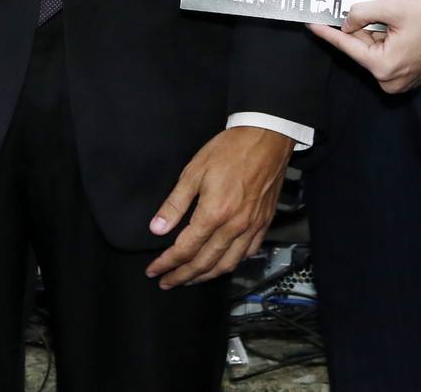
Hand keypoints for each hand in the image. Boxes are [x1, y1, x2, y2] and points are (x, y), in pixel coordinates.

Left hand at [144, 127, 293, 288]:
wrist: (266, 137)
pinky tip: (223, 263)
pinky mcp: (264, 222)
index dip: (167, 264)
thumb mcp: (194, 171)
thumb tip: (158, 228)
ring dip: (206, 276)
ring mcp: (252, 226)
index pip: (185, 249)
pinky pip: (248, 253)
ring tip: (190, 279)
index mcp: (214, 213)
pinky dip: (232, 264)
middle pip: (204, 263)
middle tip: (167, 282)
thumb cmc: (231, 149)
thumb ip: (175, 203)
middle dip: (182, 276)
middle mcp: (234, 226)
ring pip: (227, 264)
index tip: (154, 270)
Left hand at [309, 0, 420, 94]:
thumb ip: (362, 12)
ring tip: (394, 19)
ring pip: (372, 50)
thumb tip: (346, 21)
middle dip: (361, 28)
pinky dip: (384, 39)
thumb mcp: (392, 7)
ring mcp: (398, 82)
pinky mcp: (406, 77)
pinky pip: (384, 55)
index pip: (347, 46)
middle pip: (361, 48)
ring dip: (375, 32)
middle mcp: (389, 81)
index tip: (310, 24)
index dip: (327, 33)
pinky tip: (398, 27)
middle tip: (364, 9)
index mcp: (383, 66)